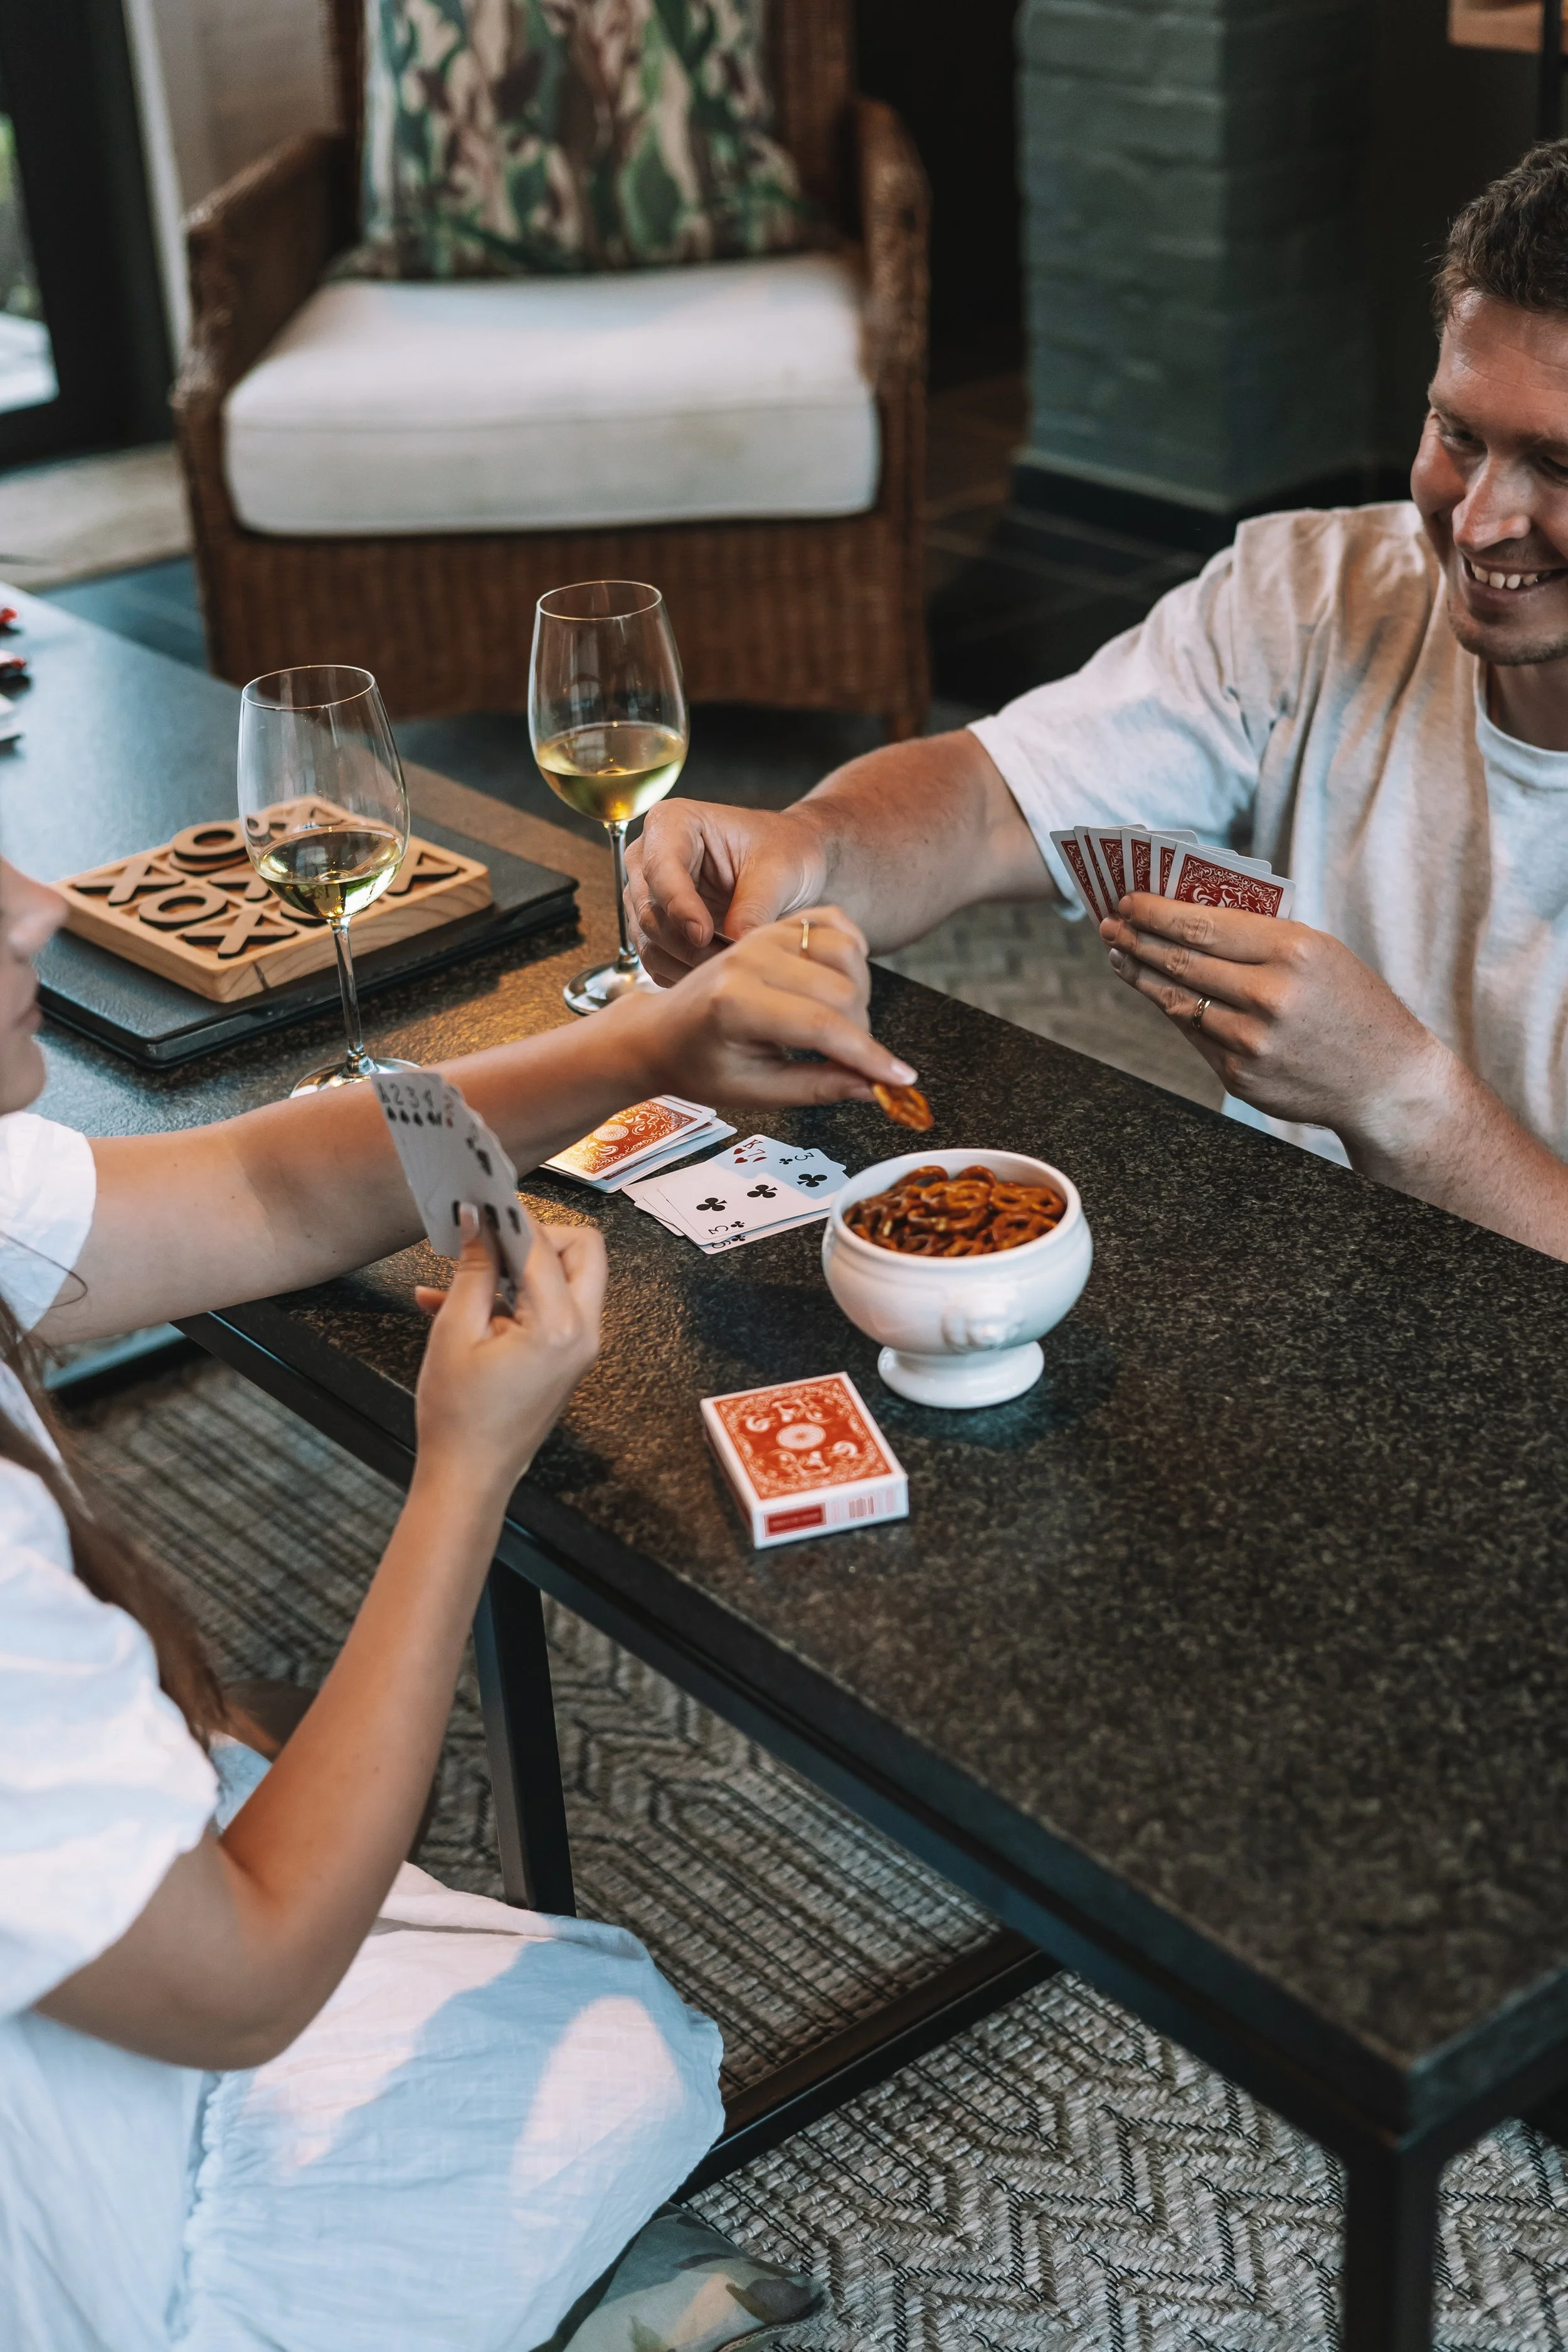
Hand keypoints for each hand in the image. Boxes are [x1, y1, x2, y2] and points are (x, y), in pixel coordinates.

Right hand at [413, 1207, 605, 1499]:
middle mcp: (583, 1333)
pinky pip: (553, 1307)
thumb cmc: (459, 1417)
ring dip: (525, 1265)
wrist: (469, 1477)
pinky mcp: (569, 1356)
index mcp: (559, 1327)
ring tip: (469, 1269)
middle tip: (491, 1235)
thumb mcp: (455, 1332)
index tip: (482, 1200)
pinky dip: (516, 1296)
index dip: (509, 1216)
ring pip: (571, 1276)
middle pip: (583, 1250)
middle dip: (539, 1234)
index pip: (544, 1245)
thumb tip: (478, 1221)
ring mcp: (581, 1347)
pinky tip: (458, 1300)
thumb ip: (473, 1270)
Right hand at [625, 800, 828, 982]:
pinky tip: (714, 976)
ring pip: (647, 940)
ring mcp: (647, 895)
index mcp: (672, 823)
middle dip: (686, 942)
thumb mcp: (779, 869)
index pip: (660, 868)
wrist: (790, 863)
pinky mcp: (654, 928)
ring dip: (686, 962)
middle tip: (728, 960)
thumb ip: (754, 906)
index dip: (679, 905)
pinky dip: (681, 973)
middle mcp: (648, 858)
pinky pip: (654, 960)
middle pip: (648, 909)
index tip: (704, 934)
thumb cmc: (784, 849)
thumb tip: (736, 946)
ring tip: (729, 969)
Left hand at [625, 906, 916, 1108]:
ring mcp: (763, 935)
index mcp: (735, 1004)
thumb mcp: (753, 1090)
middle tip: (852, 1063)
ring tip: (839, 1027)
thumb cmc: (699, 1064)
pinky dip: (852, 951)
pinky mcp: (774, 926)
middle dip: (862, 1033)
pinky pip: (835, 923)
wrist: (660, 1031)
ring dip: (860, 994)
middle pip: (842, 990)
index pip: (821, 1026)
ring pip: (846, 953)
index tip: (900, 1078)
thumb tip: (873, 1088)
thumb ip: (816, 1087)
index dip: (869, 1055)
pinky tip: (842, 981)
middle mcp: (750, 958)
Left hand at [1101, 893, 1444, 1144]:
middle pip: (1181, 961)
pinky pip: (1194, 1035)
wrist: (1386, 1082)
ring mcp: (1251, 1042)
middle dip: (1137, 940)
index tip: (1128, 900)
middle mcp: (1269, 996)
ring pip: (1177, 1001)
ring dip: (1141, 976)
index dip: (1156, 912)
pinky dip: (1171, 1011)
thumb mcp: (1320, 953)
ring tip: (1118, 954)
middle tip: (1109, 925)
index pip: (1203, 925)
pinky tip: (1154, 992)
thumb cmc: (1352, 1005)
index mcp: (1293, 951)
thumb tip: (1187, 917)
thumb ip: (1259, 938)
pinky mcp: (1240, 1077)